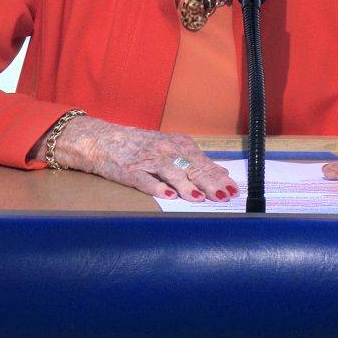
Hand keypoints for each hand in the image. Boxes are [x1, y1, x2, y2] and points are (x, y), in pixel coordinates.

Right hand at [31, 116, 238, 202]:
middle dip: (209, 183)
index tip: (234, 190)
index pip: (204, 163)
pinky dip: (156, 188)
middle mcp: (166, 150)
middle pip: (191, 168)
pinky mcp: (130, 170)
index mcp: (179, 145)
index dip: (219, 177)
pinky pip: (145, 180)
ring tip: (198, 198)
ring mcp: (147, 160)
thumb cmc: (140, 146)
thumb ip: (195, 161)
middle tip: (224, 196)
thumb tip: (222, 172)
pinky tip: (167, 196)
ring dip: (185, 186)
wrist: (102, 139)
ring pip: (171, 173)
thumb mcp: (170, 148)